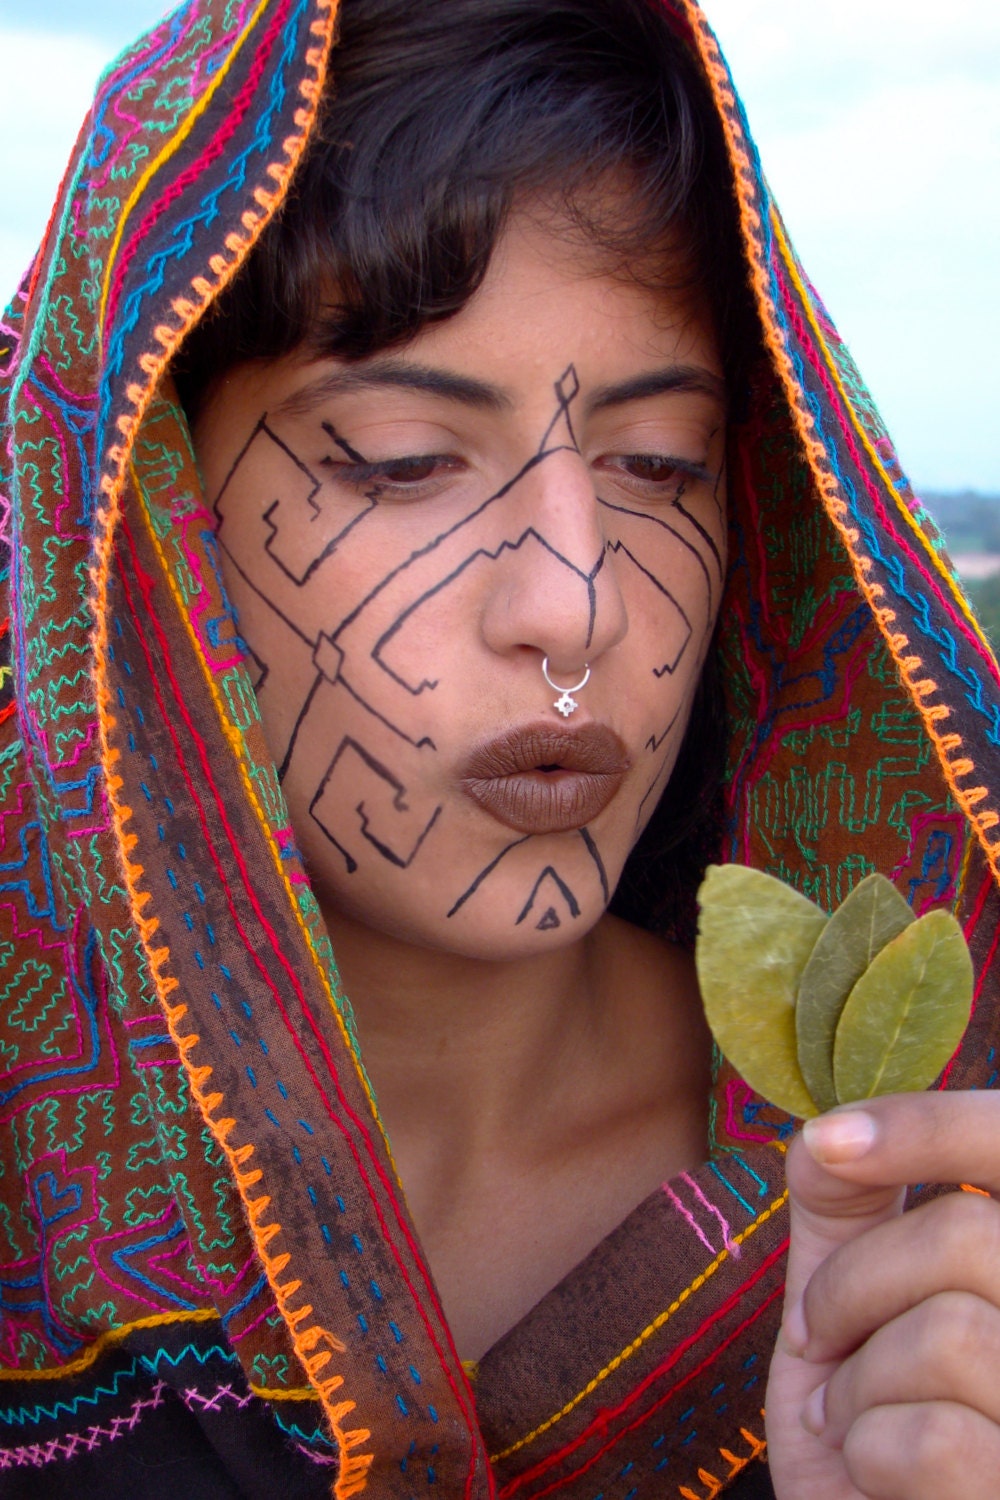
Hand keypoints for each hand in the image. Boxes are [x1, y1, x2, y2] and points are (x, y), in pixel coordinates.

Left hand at [765, 1091, 999, 1498]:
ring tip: (847, 1418)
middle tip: (817, 1336)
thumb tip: (821, 1132)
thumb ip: (846, 1211)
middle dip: (851, 1282)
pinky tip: (873, 1477)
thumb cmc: (870, 1429)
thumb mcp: (848, 1306)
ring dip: (857, 1381)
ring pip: (951, 1335)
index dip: (930, 1127)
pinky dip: (870, 1451)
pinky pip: (941, 1439)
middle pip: (964, 1236)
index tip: (829, 1139)